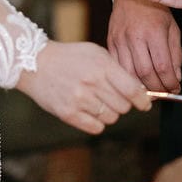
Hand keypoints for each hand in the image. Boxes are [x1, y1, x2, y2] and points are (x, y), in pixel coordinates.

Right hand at [16, 41, 150, 134]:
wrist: (35, 63)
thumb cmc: (70, 57)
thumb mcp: (96, 53)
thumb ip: (118, 69)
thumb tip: (139, 89)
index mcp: (102, 66)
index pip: (132, 90)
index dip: (143, 100)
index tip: (145, 104)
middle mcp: (92, 83)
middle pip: (124, 107)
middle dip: (123, 104)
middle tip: (113, 97)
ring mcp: (80, 100)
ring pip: (111, 118)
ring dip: (109, 112)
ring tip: (97, 101)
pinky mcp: (68, 114)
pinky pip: (96, 127)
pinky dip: (96, 122)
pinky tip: (89, 110)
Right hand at [107, 0, 181, 92]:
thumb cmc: (155, 10)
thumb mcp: (172, 29)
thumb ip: (175, 54)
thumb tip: (175, 78)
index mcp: (154, 32)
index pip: (162, 66)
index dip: (170, 83)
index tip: (175, 88)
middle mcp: (136, 37)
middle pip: (145, 73)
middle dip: (156, 88)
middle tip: (164, 92)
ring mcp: (120, 40)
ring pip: (129, 73)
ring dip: (141, 87)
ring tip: (150, 90)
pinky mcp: (110, 42)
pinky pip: (117, 67)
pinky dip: (126, 78)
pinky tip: (135, 81)